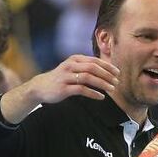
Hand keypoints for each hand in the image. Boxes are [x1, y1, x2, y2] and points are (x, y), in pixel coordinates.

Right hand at [1, 54, 119, 123]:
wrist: (40, 87)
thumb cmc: (60, 78)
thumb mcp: (72, 68)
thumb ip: (85, 67)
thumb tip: (106, 70)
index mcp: (74, 59)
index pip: (95, 60)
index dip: (108, 66)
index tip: (117, 73)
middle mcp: (70, 66)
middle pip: (93, 68)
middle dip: (107, 74)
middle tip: (117, 81)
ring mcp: (66, 77)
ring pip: (88, 78)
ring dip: (102, 83)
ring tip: (112, 89)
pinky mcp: (63, 88)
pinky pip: (81, 89)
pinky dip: (93, 93)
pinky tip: (101, 97)